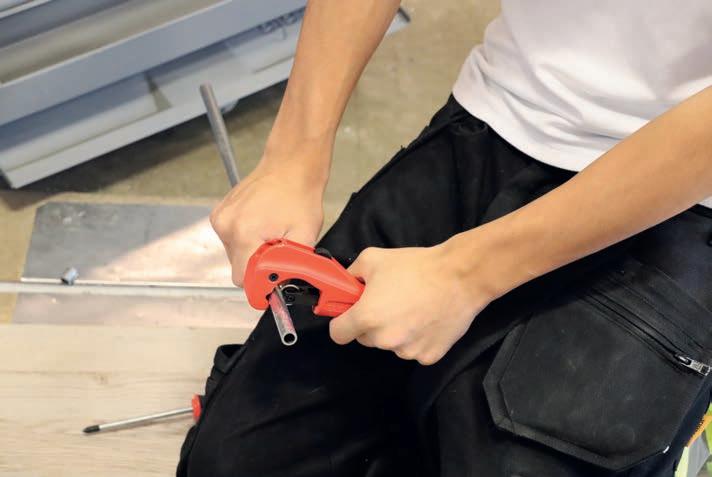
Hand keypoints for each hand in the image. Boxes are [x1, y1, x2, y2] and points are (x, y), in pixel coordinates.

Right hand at [210, 159, 324, 285]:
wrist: (290, 166)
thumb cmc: (299, 195)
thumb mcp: (306, 235)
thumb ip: (295, 266)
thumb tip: (287, 285)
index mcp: (245, 234)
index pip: (243, 280)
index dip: (261, 284)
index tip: (273, 280)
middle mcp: (227, 227)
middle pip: (238, 269)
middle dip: (258, 267)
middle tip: (278, 249)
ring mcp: (220, 219)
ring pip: (234, 255)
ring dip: (252, 252)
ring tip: (271, 233)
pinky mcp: (219, 214)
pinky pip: (231, 240)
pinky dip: (246, 239)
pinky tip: (261, 224)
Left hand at [328, 245, 492, 364]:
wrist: (461, 276)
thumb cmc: (417, 266)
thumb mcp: (373, 258)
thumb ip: (351, 274)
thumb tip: (344, 284)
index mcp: (367, 318)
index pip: (338, 334)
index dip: (342, 322)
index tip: (350, 314)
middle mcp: (385, 340)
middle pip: (366, 339)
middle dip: (371, 324)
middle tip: (389, 302)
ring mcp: (408, 352)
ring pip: (391, 345)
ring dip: (396, 332)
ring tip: (413, 308)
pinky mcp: (429, 357)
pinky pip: (414, 350)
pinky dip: (417, 339)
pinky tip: (427, 319)